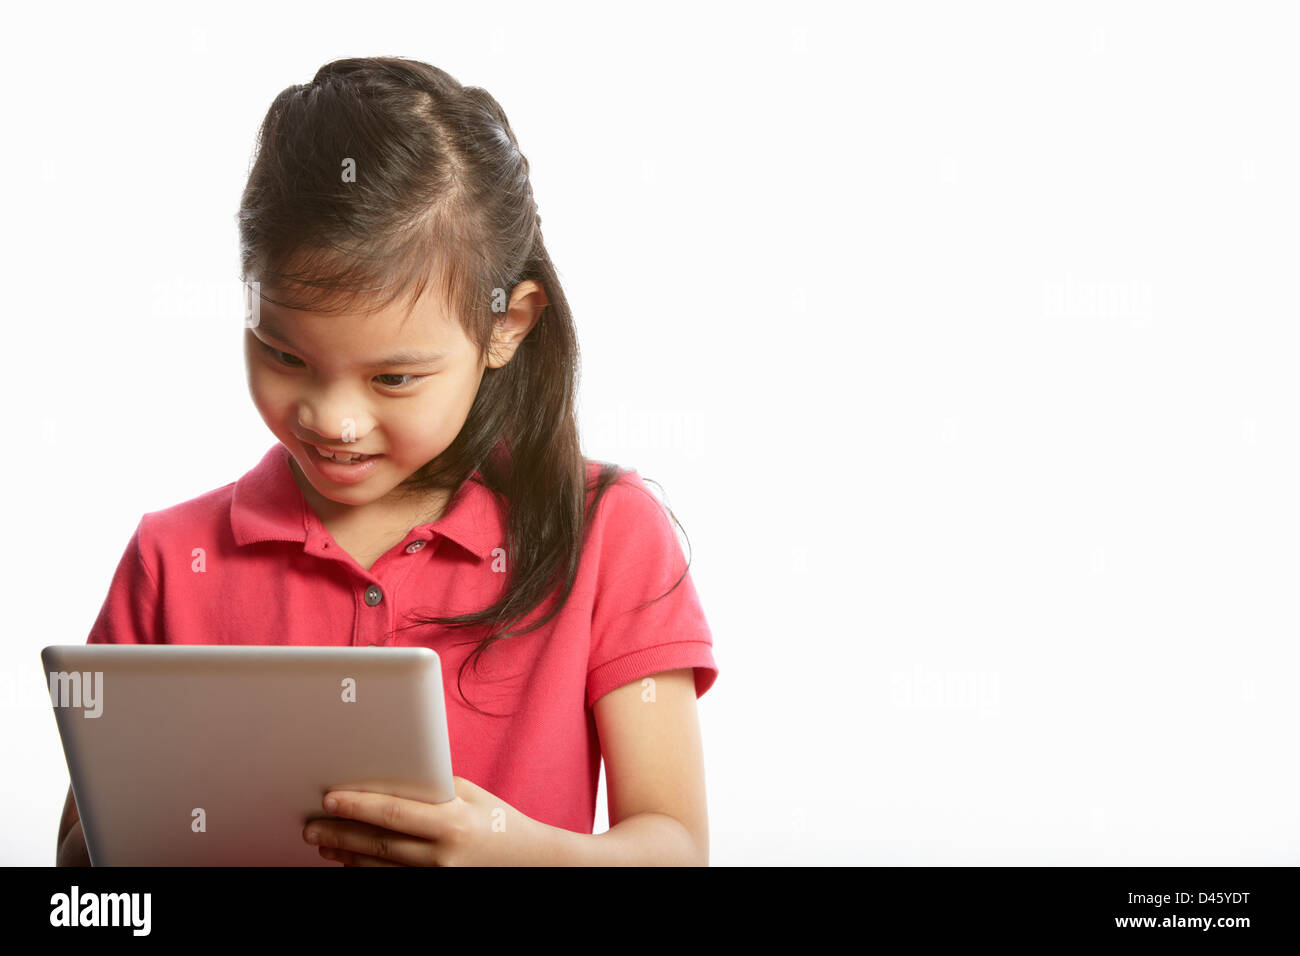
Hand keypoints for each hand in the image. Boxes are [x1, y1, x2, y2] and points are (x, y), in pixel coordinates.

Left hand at [302, 775, 532, 865]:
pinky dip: (366, 871)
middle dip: (340, 834)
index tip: (329, 799)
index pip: (395, 814)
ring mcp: (438, 876)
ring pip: (380, 867)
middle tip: (311, 827)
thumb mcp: (469, 795)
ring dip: (347, 855)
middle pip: (379, 844)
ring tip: (323, 844)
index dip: (358, 807)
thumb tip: (389, 778)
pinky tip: (349, 862)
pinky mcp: (434, 887)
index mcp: (452, 823)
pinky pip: (392, 880)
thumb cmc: (497, 820)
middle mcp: (443, 855)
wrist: (530, 860)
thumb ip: (432, 789)